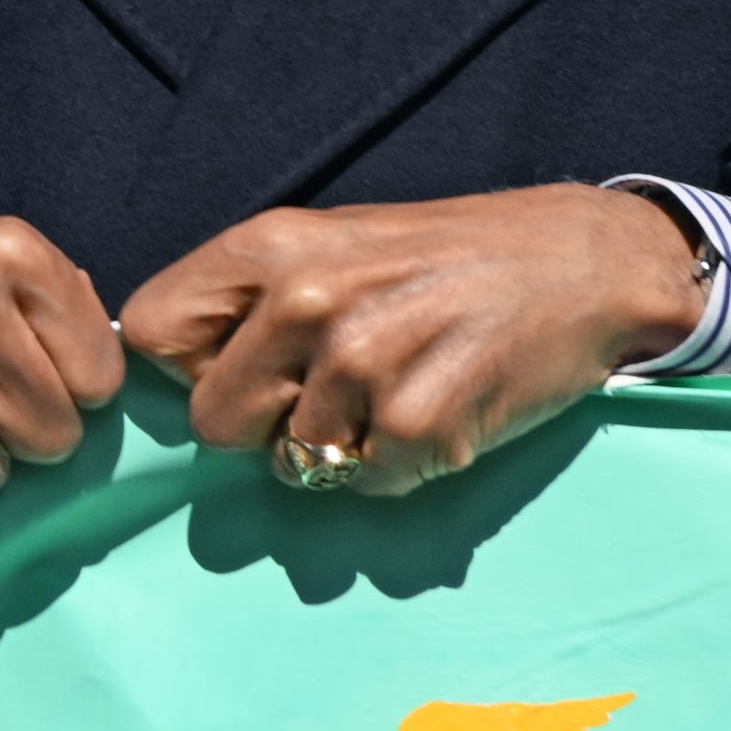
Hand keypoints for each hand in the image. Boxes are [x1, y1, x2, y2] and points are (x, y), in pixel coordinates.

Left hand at [119, 187, 708, 499]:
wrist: (581, 264)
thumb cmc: (444, 259)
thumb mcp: (330, 245)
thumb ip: (250, 300)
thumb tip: (172, 374)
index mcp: (269, 247)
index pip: (148, 333)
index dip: (185, 367)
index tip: (235, 369)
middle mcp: (305, 301)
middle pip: (211, 421)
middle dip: (261, 425)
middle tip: (326, 394)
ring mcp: (362, 364)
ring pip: (290, 464)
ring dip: (338, 448)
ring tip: (395, 393)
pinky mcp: (418, 425)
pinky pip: (365, 484)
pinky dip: (397, 467)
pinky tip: (436, 413)